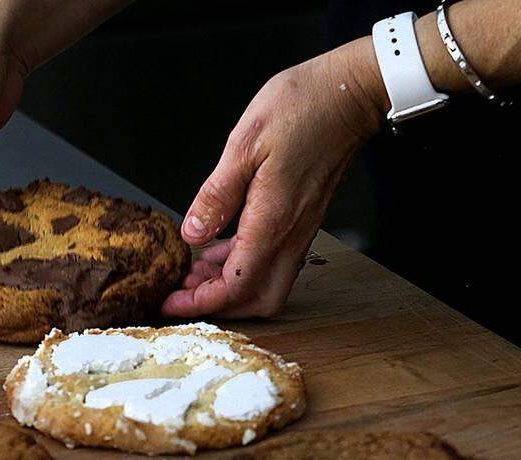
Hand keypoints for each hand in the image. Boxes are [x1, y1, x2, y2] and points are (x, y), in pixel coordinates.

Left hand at [163, 38, 385, 318]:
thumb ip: (216, 196)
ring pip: (266, 284)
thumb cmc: (302, 108)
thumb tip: (192, 233)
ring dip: (229, 286)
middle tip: (183, 291)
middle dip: (218, 305)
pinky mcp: (302, 221)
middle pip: (256, 300)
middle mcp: (291, 235)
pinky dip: (242, 265)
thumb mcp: (244, 145)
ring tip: (193, 271)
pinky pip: (272, 261)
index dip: (199, 303)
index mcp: (273, 222)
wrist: (349, 94)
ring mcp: (300, 231)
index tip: (170, 302)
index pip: (235, 286)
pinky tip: (218, 248)